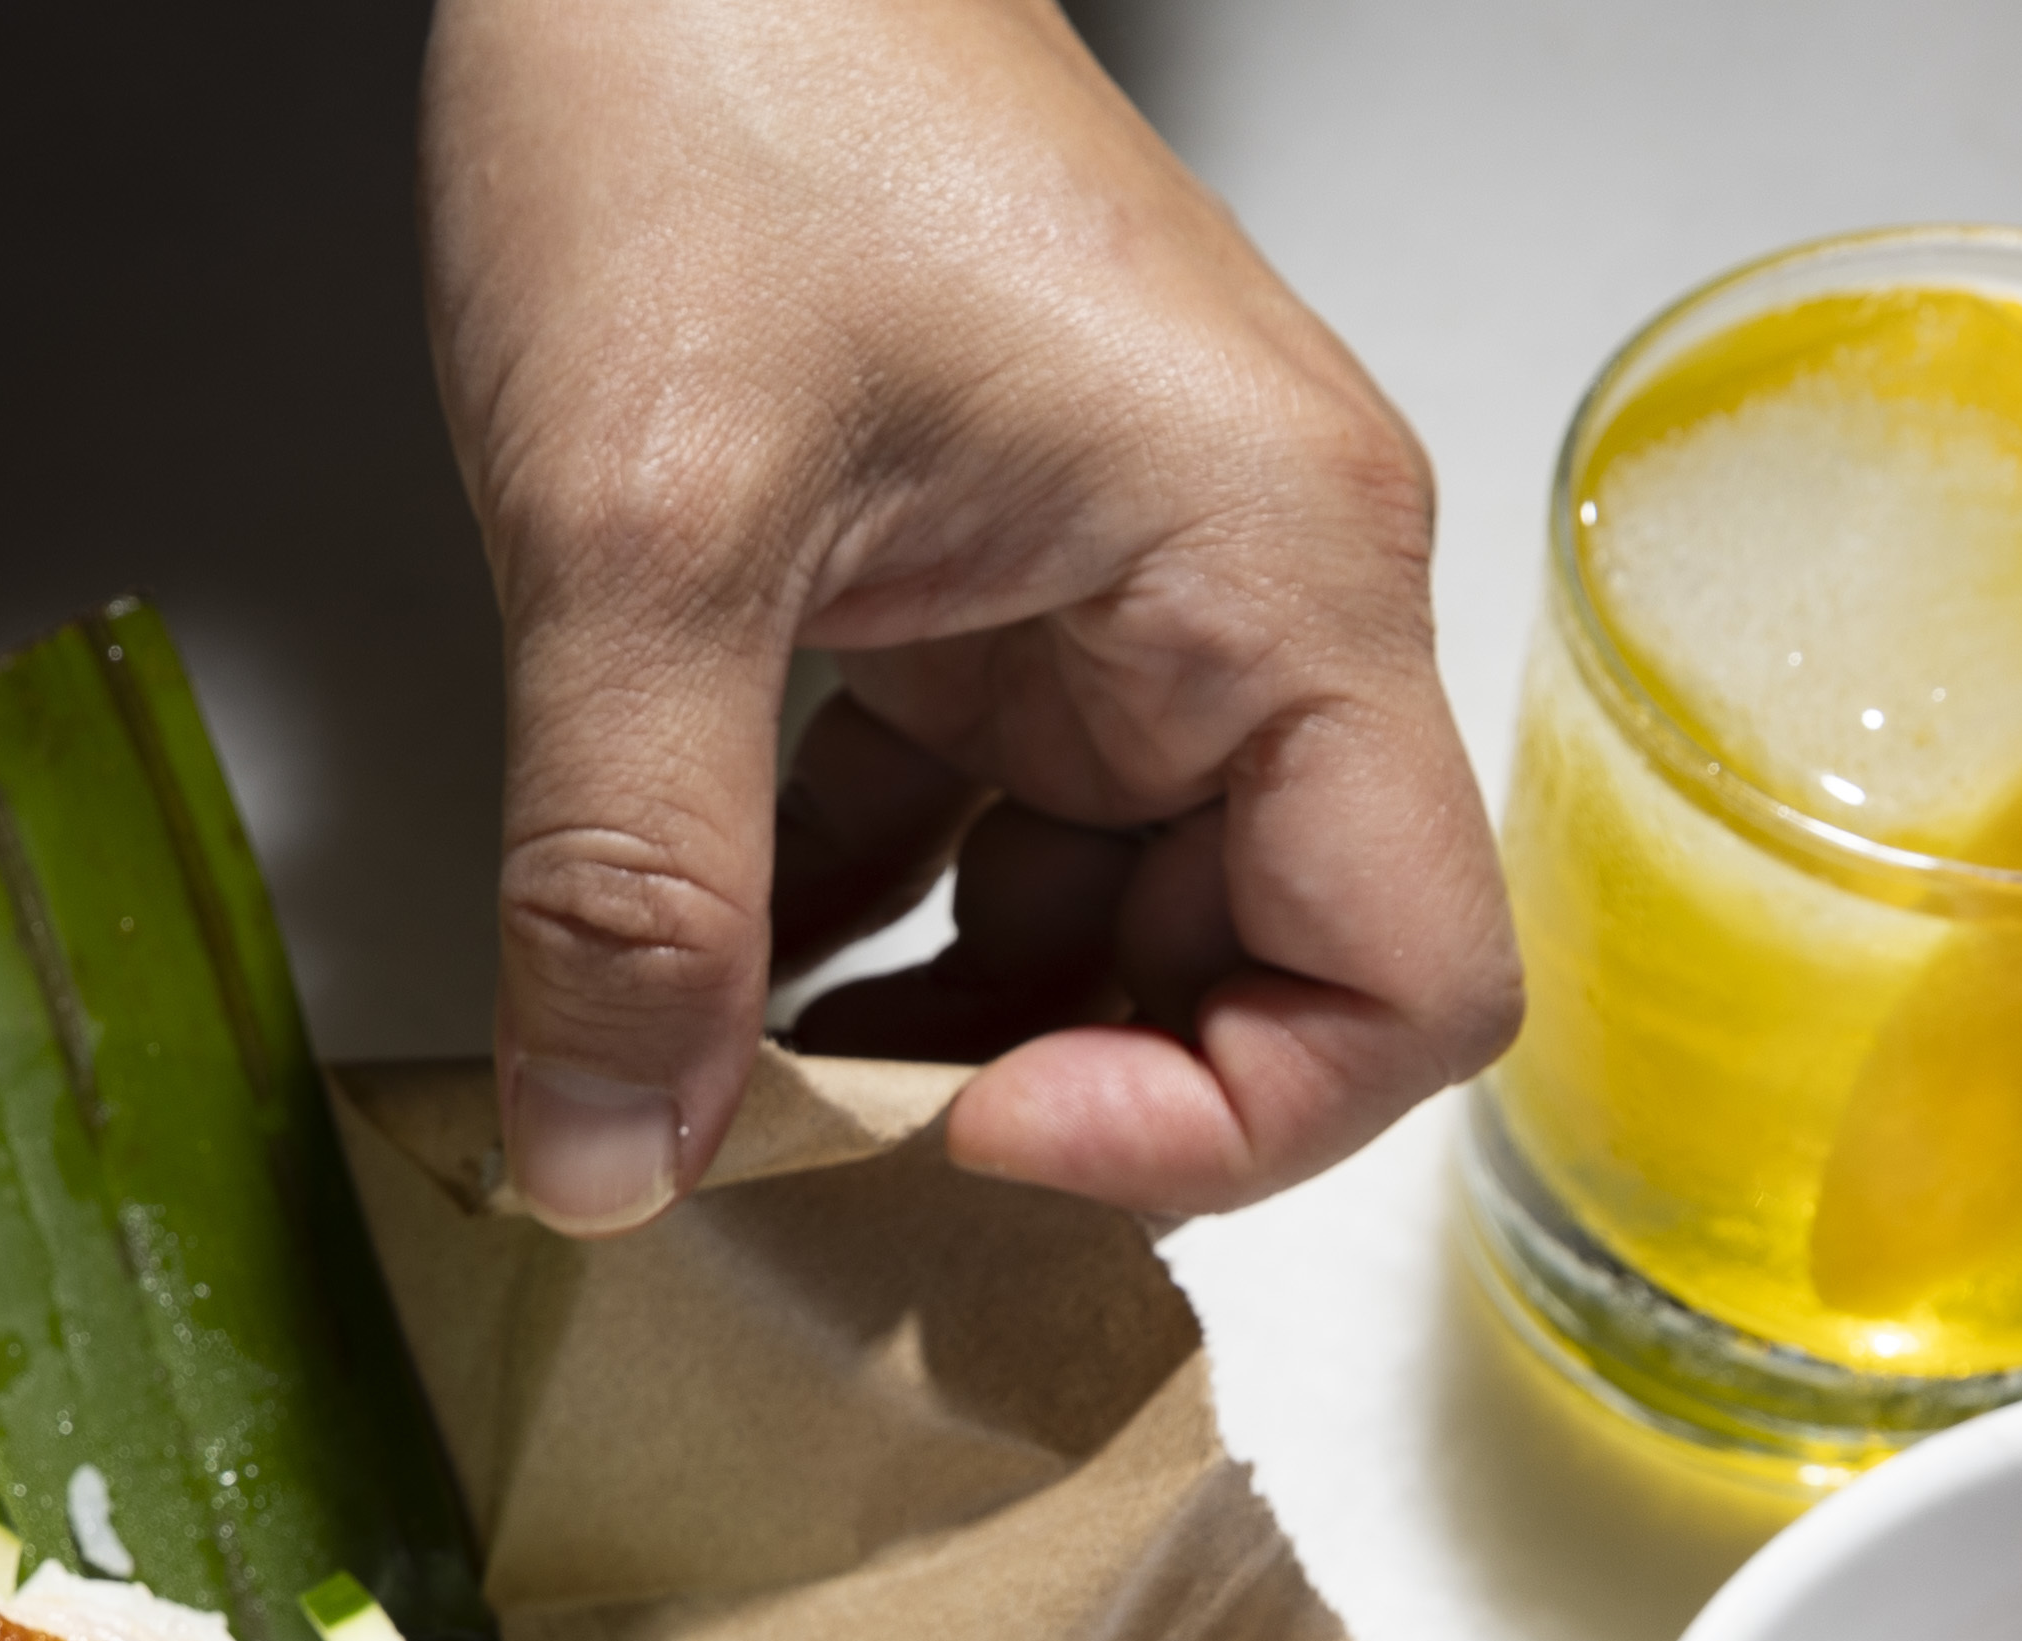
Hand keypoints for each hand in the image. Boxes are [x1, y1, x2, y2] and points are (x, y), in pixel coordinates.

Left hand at [422, 0, 1514, 1235]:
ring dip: (933, 1020)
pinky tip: (700, 942)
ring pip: (1103, 916)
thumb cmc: (725, 76)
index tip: (976, 1141)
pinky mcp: (1002, 573)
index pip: (1406, 983)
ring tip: (730, 1060)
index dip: (1217, 1124)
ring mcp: (1127, 586)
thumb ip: (629, 874)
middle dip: (1047, 1094)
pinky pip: (982, 819)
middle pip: (1260, 974)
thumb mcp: (642, 523)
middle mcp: (1250, 591)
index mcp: (1274, 574)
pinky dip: (852, 914)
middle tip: (815, 1140)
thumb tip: (615, 1152)